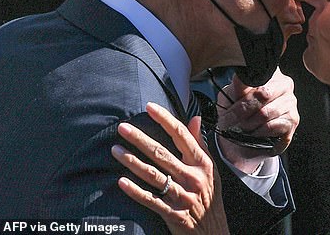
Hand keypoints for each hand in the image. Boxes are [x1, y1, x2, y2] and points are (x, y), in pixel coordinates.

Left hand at [112, 102, 228, 234]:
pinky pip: (151, 200)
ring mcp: (183, 196)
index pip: (182, 135)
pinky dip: (136, 191)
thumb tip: (194, 119)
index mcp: (202, 163)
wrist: (214, 232)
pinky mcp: (173, 214)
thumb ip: (199, 143)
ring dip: (132, 162)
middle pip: (163, 153)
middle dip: (140, 139)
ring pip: (154, 175)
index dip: (165, 119)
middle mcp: (193, 177)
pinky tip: (121, 182)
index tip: (150, 107)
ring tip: (115, 150)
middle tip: (122, 128)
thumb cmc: (209, 196)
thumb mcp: (210, 169)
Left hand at [216, 67, 299, 170]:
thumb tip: (240, 80)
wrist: (246, 135)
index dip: (241, 90)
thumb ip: (237, 88)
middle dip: (242, 111)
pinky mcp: (293, 119)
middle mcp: (284, 83)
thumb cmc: (241, 110)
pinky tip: (254, 132)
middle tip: (228, 121)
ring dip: (249, 123)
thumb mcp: (232, 96)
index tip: (230, 102)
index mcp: (269, 72)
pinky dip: (258, 132)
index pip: (256, 76)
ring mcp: (291, 101)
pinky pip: (272, 126)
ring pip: (265, 113)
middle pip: (262, 94)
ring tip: (240, 127)